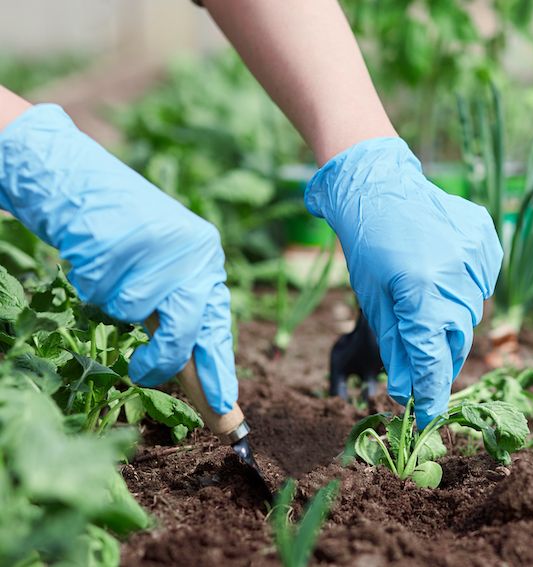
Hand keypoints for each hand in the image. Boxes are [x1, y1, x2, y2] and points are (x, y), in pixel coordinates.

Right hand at [0, 104, 236, 413]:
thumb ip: (179, 314)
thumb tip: (190, 374)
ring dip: (114, 303)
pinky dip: (92, 283)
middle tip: (141, 374)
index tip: (225, 410)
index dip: (218, 370)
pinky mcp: (125, 238)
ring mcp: (162, 244)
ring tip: (111, 272)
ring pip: (136, 310)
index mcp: (208, 261)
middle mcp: (196, 250)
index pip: (217, 326)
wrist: (79, 183)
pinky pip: (103, 290)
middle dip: (162, 358)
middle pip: (186, 326)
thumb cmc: (121, 238)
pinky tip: (94, 255)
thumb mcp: (162, 272)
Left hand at [306, 137, 501, 425]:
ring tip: (428, 299)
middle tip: (425, 365)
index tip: (428, 415)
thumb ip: (397, 347)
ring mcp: (475, 254)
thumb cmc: (368, 246)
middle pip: (458, 339)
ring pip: (472, 312)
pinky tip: (443, 273)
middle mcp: (454, 273)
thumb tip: (409, 390)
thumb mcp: (374, 301)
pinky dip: (466, 288)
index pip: (433, 358)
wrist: (379, 185)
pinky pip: (483, 282)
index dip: (431, 392)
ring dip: (452, 319)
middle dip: (440, 357)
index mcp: (419, 291)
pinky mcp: (486, 239)